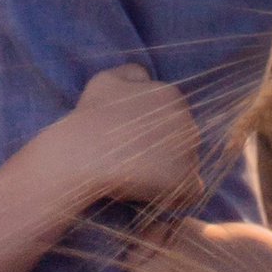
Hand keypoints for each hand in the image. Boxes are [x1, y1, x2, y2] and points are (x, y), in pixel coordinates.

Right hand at [59, 65, 199, 206]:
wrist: (81, 153)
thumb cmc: (90, 117)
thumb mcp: (107, 79)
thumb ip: (132, 73)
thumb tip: (147, 78)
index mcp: (172, 95)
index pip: (174, 120)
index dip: (154, 136)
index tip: (132, 145)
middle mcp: (186, 119)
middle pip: (183, 142)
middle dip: (164, 154)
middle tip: (134, 164)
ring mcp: (188, 148)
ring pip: (187, 167)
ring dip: (168, 175)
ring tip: (139, 180)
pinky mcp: (183, 177)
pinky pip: (189, 192)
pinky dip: (175, 198)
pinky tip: (151, 195)